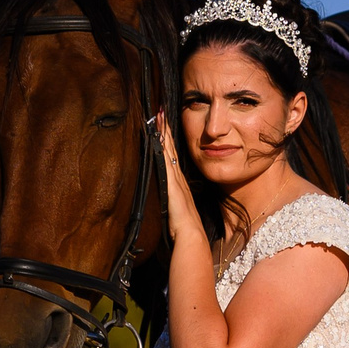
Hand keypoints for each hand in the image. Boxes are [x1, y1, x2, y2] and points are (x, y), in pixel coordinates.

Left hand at [155, 114, 196, 231]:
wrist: (190, 235)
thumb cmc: (184, 230)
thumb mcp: (177, 214)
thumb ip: (172, 207)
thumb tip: (170, 208)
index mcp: (179, 185)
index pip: (172, 158)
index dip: (168, 142)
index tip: (163, 126)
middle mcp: (178, 178)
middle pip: (170, 149)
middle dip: (166, 131)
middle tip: (161, 112)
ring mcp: (175, 178)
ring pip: (168, 150)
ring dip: (163, 133)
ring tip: (159, 116)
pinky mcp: (170, 181)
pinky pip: (165, 157)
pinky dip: (162, 144)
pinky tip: (157, 133)